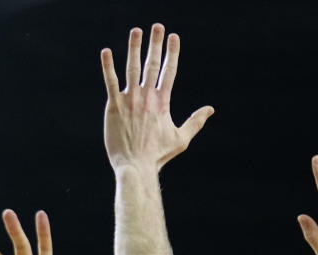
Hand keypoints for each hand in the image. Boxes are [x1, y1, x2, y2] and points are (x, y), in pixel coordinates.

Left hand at [100, 24, 213, 171]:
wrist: (136, 166)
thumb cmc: (157, 156)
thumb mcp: (181, 139)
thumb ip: (196, 121)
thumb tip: (211, 109)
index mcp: (162, 102)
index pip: (169, 71)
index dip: (172, 53)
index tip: (174, 36)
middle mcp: (146, 97)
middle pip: (152, 64)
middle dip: (155, 44)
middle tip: (158, 26)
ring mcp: (129, 100)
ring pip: (132, 68)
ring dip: (134, 48)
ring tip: (136, 31)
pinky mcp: (114, 107)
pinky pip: (110, 82)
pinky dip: (108, 66)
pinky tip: (106, 52)